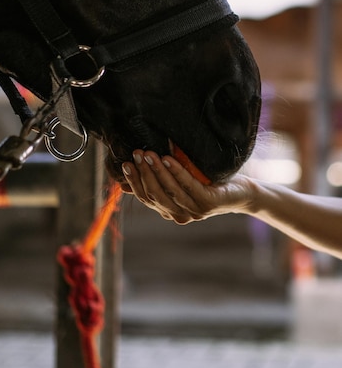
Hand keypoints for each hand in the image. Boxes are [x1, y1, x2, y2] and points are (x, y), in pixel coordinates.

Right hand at [121, 150, 254, 223]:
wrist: (242, 192)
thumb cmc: (209, 183)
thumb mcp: (181, 180)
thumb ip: (159, 180)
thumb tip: (127, 176)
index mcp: (170, 210)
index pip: (145, 198)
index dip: (134, 181)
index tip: (125, 163)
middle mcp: (180, 214)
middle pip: (154, 195)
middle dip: (143, 173)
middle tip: (136, 153)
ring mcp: (194, 211)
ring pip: (169, 191)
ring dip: (156, 171)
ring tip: (148, 153)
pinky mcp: (208, 203)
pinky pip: (188, 186)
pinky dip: (176, 172)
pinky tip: (168, 159)